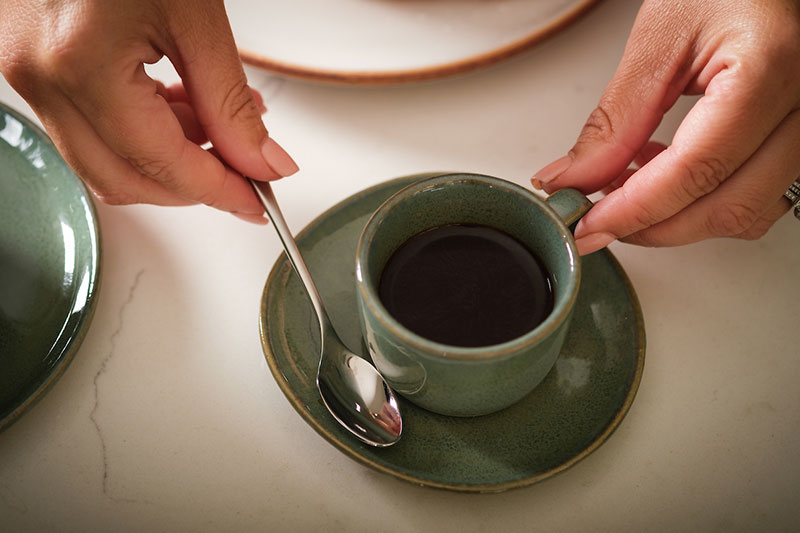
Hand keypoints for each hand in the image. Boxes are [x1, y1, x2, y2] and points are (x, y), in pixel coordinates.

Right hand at [0, 0, 297, 220]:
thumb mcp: (194, 15)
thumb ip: (229, 100)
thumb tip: (263, 161)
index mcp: (79, 62)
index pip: (159, 162)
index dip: (218, 190)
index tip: (258, 202)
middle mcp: (39, 78)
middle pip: (125, 178)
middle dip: (193, 184)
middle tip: (246, 171)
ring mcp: (27, 75)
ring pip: (106, 160)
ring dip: (170, 158)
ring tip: (220, 122)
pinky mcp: (31, 68)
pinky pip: (90, 129)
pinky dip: (143, 132)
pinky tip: (183, 108)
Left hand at [532, 0, 799, 253]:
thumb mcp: (660, 37)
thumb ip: (616, 118)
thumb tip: (574, 179)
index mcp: (771, 68)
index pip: (697, 170)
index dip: (634, 211)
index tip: (587, 225)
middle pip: (728, 208)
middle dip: (652, 226)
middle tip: (597, 218)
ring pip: (748, 213)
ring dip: (679, 217)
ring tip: (629, 185)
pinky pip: (761, 196)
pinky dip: (706, 202)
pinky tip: (667, 175)